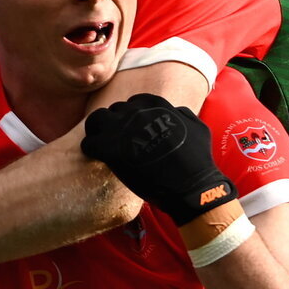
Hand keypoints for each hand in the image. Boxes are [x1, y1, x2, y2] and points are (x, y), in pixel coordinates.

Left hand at [81, 94, 237, 225]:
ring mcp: (122, 130)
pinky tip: (98, 157)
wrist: (192, 187)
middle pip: (114, 110)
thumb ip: (182, 115)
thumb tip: (174, 111)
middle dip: (114, 123)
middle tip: (116, 139)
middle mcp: (136, 113)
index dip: (131, 116)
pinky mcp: (111, 150)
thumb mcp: (197, 127)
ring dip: (98, 131)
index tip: (132, 129)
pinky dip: (91, 149)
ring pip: (96, 120)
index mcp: (156, 104)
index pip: (134, 102)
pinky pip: (89, 143)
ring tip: (102, 144)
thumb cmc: (198, 160)